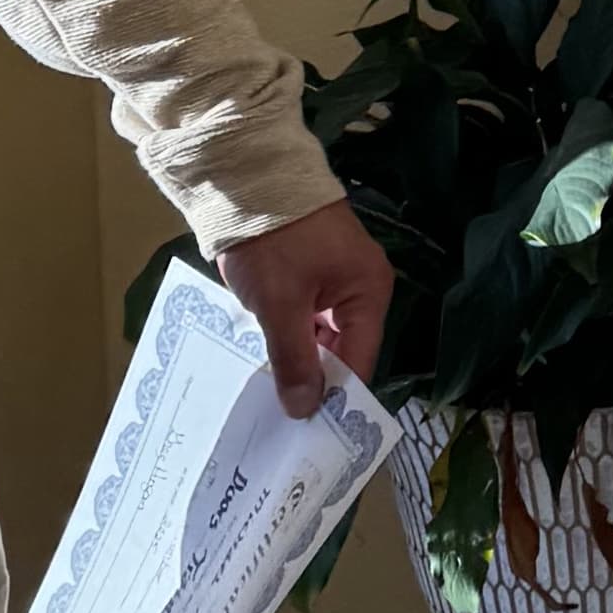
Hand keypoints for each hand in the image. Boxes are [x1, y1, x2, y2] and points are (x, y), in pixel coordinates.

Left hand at [217, 197, 395, 415]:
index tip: (306, 434)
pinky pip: (304, 318)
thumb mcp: (280, 306)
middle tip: (278, 422)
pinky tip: (260, 361)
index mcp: (368, 292)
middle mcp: (360, 288)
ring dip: (293, 359)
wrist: (244, 178)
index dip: (335, 398)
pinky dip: (284, 337)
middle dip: (311, 381)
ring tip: (265, 398)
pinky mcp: (309, 273)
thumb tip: (304, 411)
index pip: (359, 361)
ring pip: (318, 337)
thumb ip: (294, 360)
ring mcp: (334, 280)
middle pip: (340, 351)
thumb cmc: (273, 242)